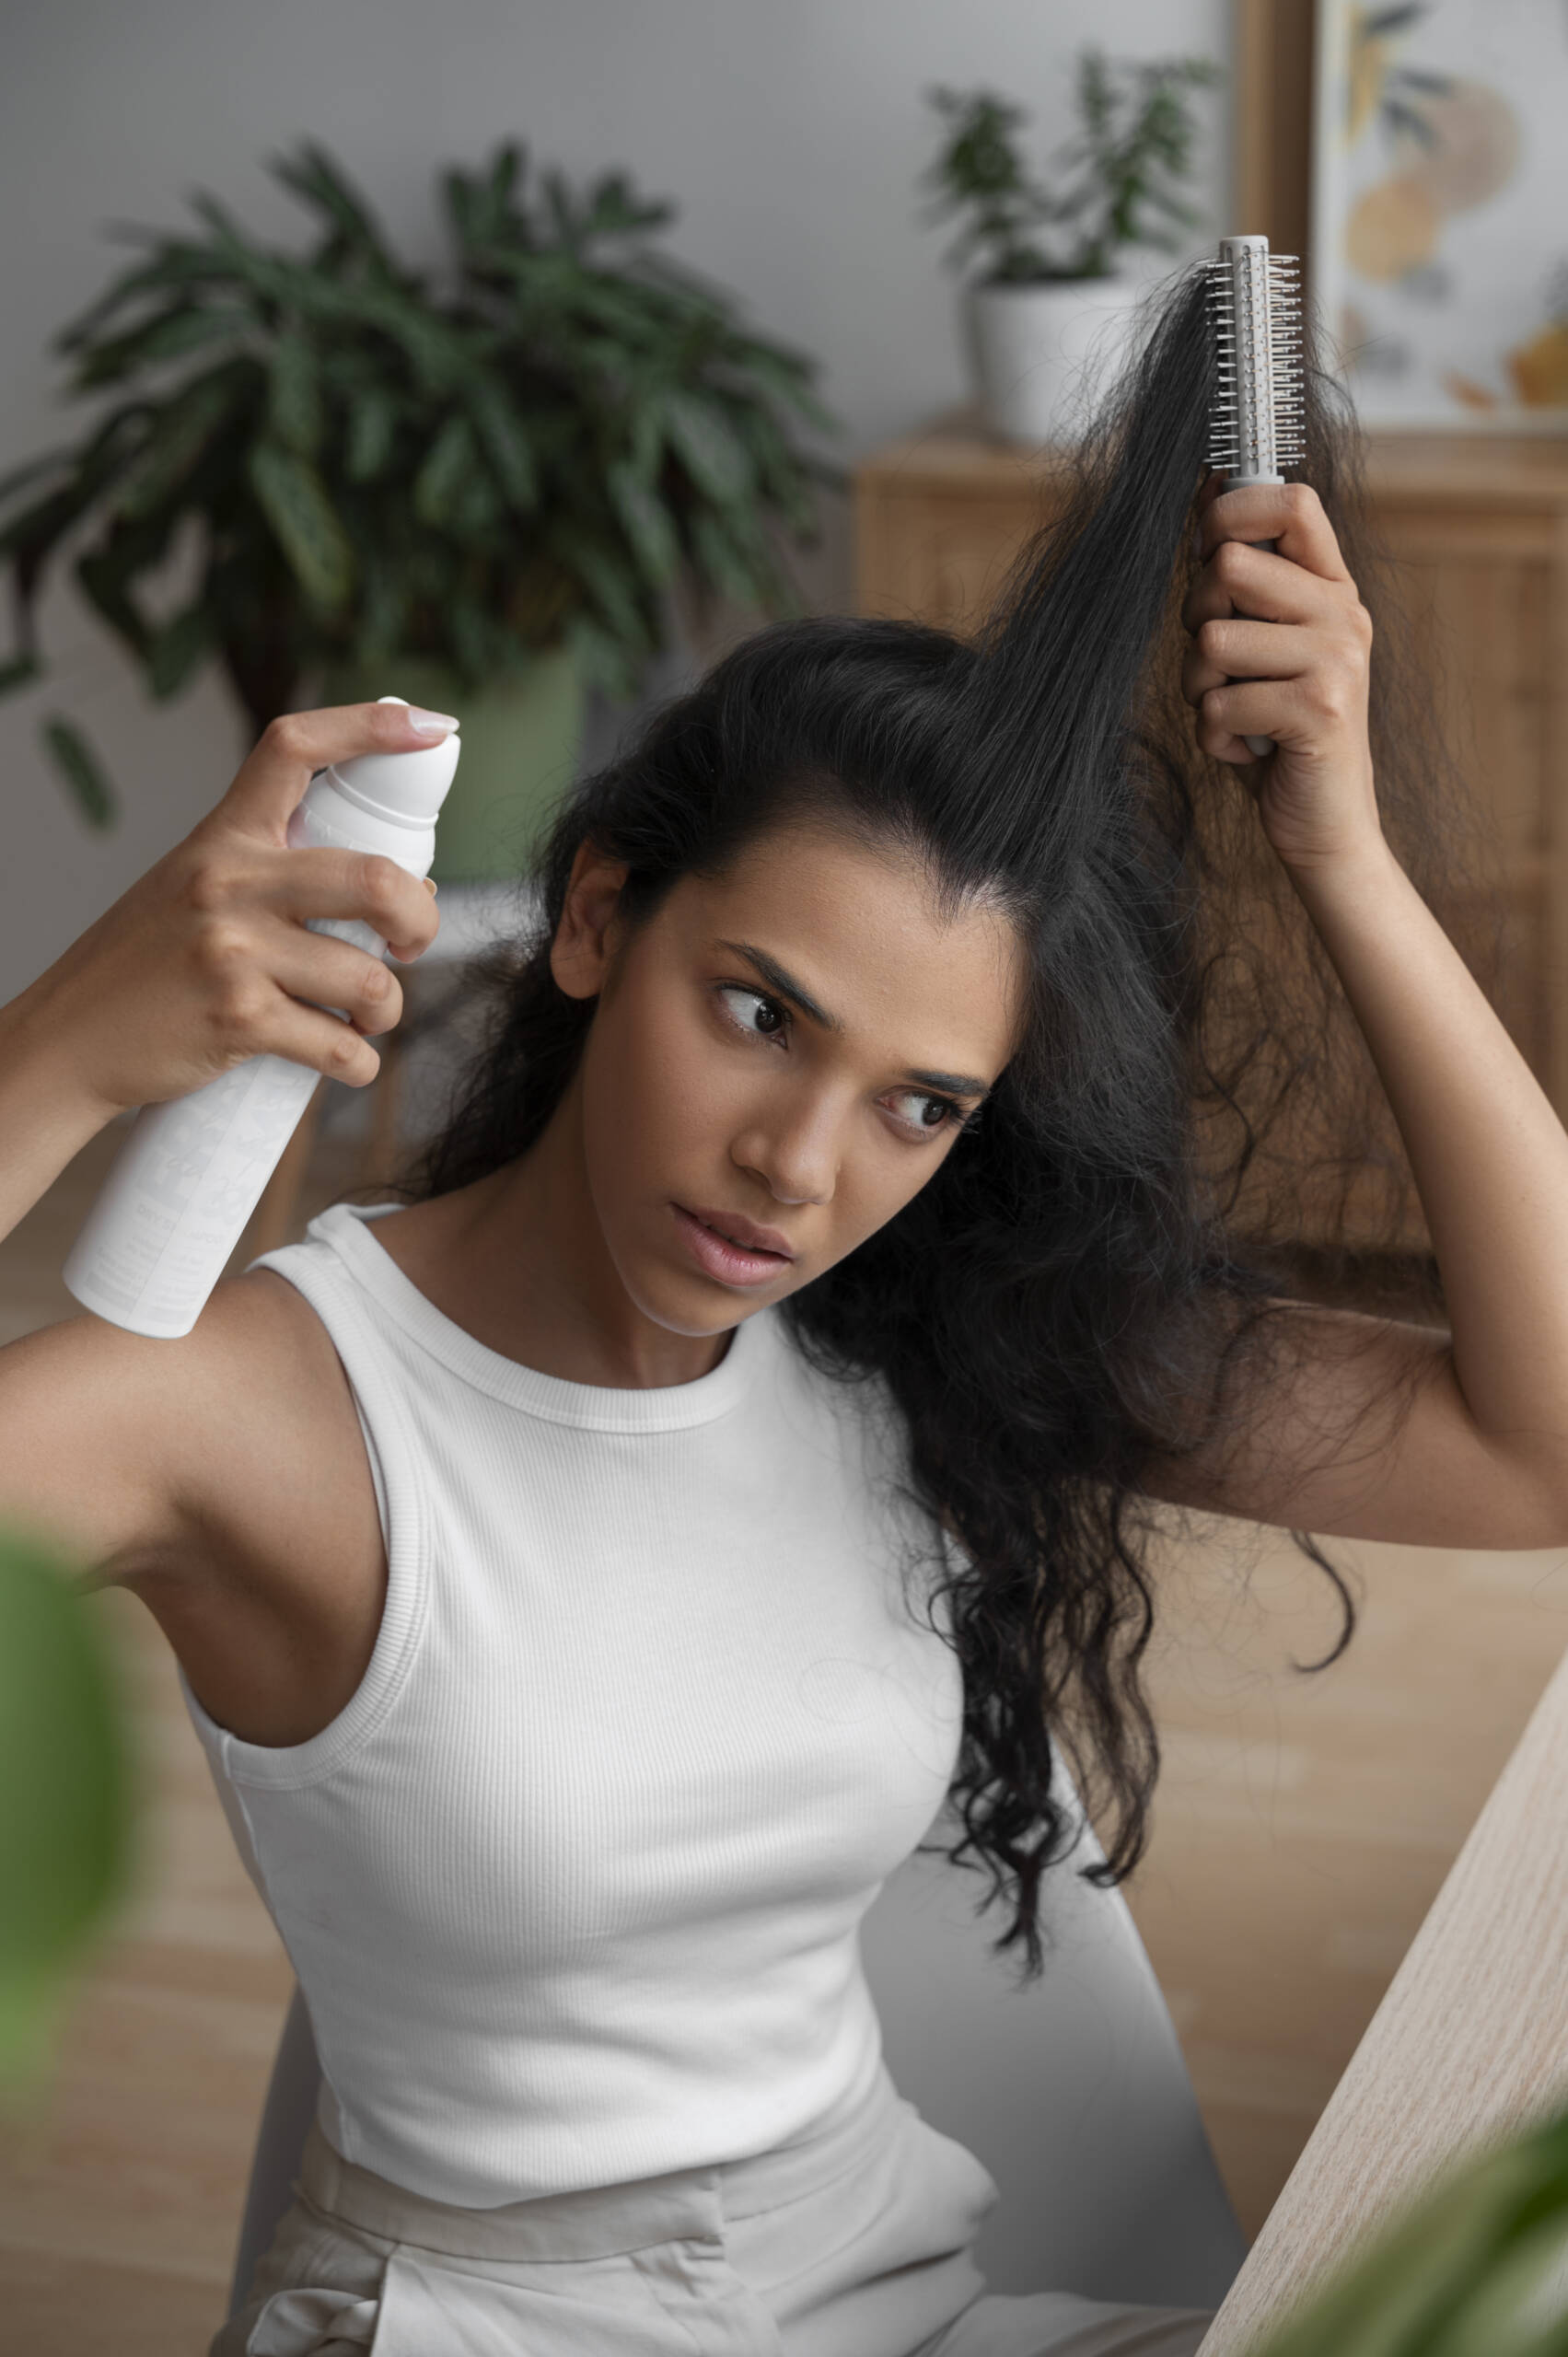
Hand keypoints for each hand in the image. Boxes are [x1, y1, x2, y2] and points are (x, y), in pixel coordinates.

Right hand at [19, 703, 446, 1116]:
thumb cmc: (147, 965)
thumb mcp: (195, 889)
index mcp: (223, 837)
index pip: (295, 748)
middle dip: (420, 919)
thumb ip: (283, 878)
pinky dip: (359, 1064)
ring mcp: (232, 951)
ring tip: (365, 1019)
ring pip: (368, 979)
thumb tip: (413, 892)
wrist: (70, 1039)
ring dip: (386, 1010)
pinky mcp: (237, 1020)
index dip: (371, 727)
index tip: (431, 727)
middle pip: (373, 879)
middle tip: (413, 943)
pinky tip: (346, 1059)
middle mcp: (228, 882)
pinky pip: (340, 1047)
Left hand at [1181, 477, 1380, 872]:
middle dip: (1197, 617)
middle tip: (1218, 661)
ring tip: (1234, 711)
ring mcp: (1337, 662)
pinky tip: (1246, 748)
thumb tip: (1208, 485)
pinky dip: (1215, 735)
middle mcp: (1344, 616)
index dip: (1232, 508)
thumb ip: (1247, 578)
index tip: (1204, 543)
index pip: (1293, 502)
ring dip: (1201, 688)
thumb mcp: (1266, 643)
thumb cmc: (1279, 729)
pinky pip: (1220, 703)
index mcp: (1333, 589)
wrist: (1326, 822)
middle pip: (1230, 565)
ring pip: (1213, 641)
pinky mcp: (1319, 712)